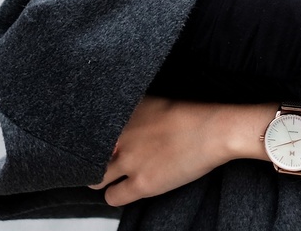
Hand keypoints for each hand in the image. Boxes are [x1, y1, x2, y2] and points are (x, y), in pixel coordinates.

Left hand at [89, 97, 255, 206]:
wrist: (214, 129)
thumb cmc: (192, 114)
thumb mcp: (154, 102)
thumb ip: (133, 111)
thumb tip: (119, 121)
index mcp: (123, 112)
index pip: (89, 129)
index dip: (90, 139)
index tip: (93, 143)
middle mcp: (120, 135)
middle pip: (87, 153)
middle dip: (90, 159)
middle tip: (99, 162)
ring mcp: (129, 159)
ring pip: (95, 178)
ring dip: (99, 179)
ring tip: (108, 178)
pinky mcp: (141, 183)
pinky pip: (112, 197)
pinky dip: (114, 195)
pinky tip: (124, 189)